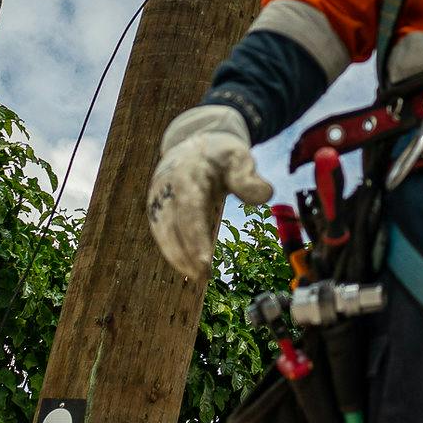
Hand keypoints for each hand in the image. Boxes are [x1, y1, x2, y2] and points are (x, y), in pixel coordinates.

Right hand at [147, 103, 268, 281]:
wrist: (192, 145)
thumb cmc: (219, 154)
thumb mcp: (238, 157)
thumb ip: (248, 176)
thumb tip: (265, 196)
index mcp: (187, 175)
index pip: (190, 210)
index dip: (195, 237)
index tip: (205, 261)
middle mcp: (167, 188)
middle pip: (173, 225)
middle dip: (186, 253)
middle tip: (204, 275)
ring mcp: (158, 199)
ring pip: (163, 232)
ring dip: (177, 257)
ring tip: (198, 277)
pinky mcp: (157, 209)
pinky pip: (162, 233)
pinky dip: (173, 252)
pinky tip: (188, 268)